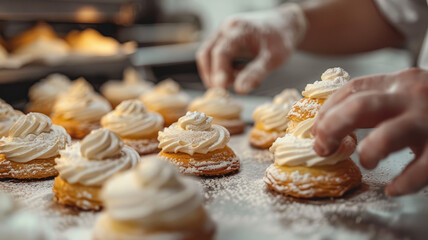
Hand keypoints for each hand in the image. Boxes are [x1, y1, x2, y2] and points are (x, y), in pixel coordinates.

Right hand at [196, 4, 306, 93]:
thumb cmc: (280, 40)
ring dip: (214, 74)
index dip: (219, 71)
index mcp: (239, 29)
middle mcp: (226, 28)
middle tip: (225, 93)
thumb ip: (256, 73)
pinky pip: (212, 57)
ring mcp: (221, 33)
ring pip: (206, 56)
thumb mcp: (274, 58)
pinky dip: (220, 70)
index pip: (221, 51)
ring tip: (234, 83)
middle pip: (206, 54)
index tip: (221, 89)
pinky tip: (237, 75)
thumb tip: (240, 90)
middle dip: (213, 76)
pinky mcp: (221, 41)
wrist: (282, 26)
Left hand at [312, 68, 427, 196]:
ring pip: (388, 135)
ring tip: (366, 160)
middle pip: (359, 107)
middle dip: (332, 128)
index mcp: (398, 80)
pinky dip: (404, 182)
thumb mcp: (407, 92)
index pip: (351, 89)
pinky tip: (393, 189)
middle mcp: (413, 95)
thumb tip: (326, 124)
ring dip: (368, 151)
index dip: (327, 110)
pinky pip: (422, 168)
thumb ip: (376, 100)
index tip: (316, 129)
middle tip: (323, 148)